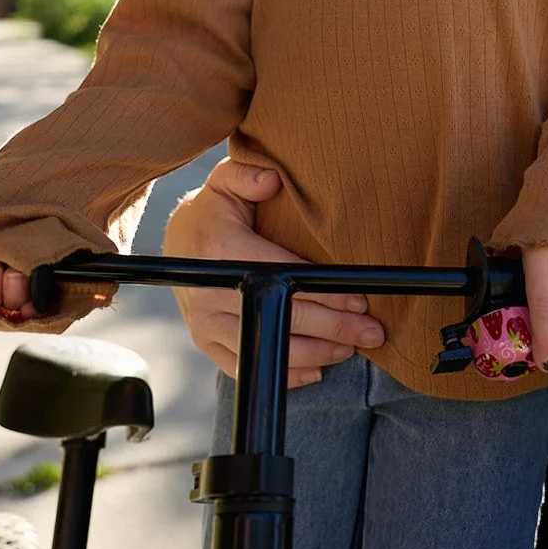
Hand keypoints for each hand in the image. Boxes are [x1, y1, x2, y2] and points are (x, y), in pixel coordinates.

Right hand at [164, 157, 384, 387]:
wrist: (176, 246)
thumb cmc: (213, 212)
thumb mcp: (225, 182)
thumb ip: (248, 175)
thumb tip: (272, 180)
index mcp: (222, 252)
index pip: (284, 278)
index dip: (325, 293)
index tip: (359, 300)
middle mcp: (211, 292)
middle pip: (283, 318)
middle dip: (334, 328)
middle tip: (371, 332)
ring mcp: (205, 323)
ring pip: (268, 347)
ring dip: (316, 353)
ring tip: (351, 348)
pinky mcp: (205, 342)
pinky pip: (245, 367)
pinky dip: (283, 373)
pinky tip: (316, 368)